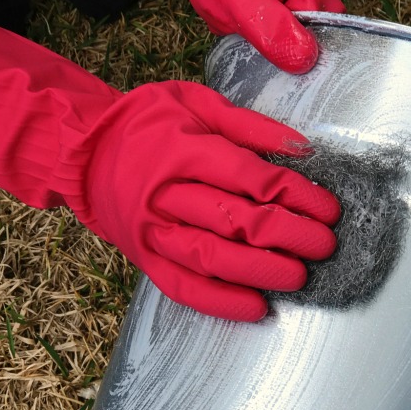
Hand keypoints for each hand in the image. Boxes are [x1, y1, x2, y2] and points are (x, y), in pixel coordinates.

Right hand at [74, 80, 339, 319]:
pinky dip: (220, 302)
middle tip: (323, 246)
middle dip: (289, 236)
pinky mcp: (145, 260)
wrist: (82, 152)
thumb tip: (302, 150)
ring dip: (261, 272)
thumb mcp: (195, 102)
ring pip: (213, 259)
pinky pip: (183, 288)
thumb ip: (249, 125)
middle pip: (237, 222)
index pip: (252, 179)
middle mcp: (167, 195)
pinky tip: (254, 307)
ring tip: (298, 277)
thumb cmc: (145, 123)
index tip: (328, 210)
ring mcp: (153, 232)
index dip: (298, 197)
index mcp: (183, 150)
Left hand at [177, 0, 345, 73]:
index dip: (297, 74)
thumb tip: (306, 58)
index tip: (268, 72)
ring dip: (278, 58)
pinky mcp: (303, 14)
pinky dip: (275, 50)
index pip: (324, 55)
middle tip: (255, 56)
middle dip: (286, 66)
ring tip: (253, 48)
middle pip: (318, 57)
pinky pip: (295, 45)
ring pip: (304, 54)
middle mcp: (326, 4)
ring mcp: (316, 8)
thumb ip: (270, 26)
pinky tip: (257, 43)